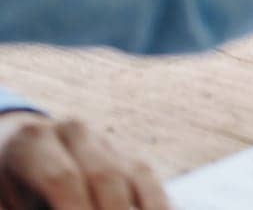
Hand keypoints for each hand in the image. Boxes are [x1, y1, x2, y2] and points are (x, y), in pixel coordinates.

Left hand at [0, 112, 167, 209]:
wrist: (21, 153)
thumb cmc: (11, 186)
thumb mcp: (8, 200)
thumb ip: (28, 208)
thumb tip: (56, 209)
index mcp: (34, 142)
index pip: (63, 178)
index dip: (76, 209)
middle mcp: (74, 133)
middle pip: (105, 176)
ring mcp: (106, 142)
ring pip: (134, 176)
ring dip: (141, 209)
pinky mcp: (129, 157)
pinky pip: (149, 182)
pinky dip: (156, 204)